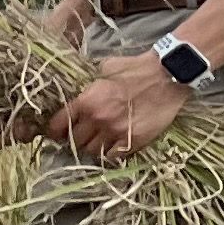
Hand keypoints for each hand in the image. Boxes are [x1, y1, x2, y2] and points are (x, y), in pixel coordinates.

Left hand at [43, 50, 193, 163]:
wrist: (168, 75)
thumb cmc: (136, 68)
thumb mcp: (105, 69)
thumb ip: (90, 84)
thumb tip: (81, 90)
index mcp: (86, 101)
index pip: (58, 125)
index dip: (55, 131)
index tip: (57, 134)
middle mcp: (98, 119)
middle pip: (75, 141)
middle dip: (75, 140)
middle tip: (80, 137)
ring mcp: (116, 131)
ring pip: (93, 151)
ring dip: (92, 148)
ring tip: (97, 142)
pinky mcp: (135, 140)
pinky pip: (114, 156)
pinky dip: (110, 154)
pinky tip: (112, 147)